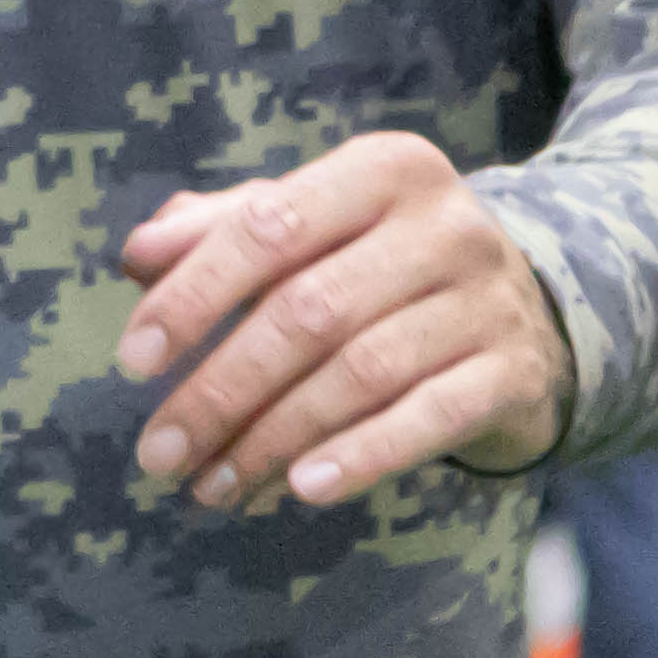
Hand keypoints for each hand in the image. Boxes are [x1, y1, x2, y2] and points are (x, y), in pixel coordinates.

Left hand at [112, 132, 573, 513]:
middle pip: (308, 312)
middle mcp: (443, 225)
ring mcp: (487, 299)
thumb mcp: (308, 226)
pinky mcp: (516, 371)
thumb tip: (137, 255)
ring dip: (273, 438)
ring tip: (212, 485)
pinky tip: (302, 488)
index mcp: (380, 169)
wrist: (525, 312)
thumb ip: (220, 230)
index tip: (133, 361)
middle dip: (221, 389)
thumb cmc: (379, 261)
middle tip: (160, 451)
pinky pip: (431, 418)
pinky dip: (362, 455)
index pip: (266, 228)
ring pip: (361, 373)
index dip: (193, 294)